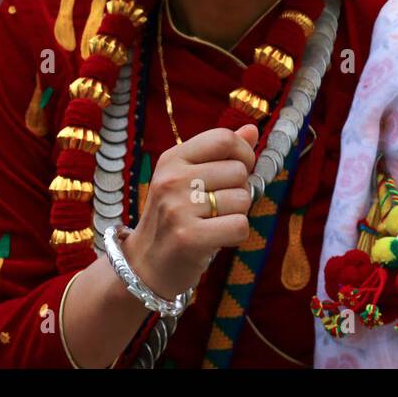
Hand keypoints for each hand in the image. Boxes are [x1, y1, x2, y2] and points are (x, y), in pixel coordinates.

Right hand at [123, 123, 256, 300]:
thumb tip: (252, 130)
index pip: (224, 138)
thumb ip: (221, 153)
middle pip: (239, 171)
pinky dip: (236, 235)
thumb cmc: (176, 217)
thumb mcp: (190, 177)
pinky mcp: (188, 237)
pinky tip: (216, 238)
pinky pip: (240, 226)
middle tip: (217, 207)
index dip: (244, 154)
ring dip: (237, 214)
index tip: (239, 171)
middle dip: (239, 190)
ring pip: (243, 199)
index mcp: (173, 158)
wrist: (145, 266)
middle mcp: (172, 179)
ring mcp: (178, 208)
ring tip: (212, 222)